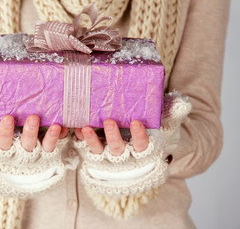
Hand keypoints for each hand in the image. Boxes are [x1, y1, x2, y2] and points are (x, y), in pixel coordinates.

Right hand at [0, 83, 76, 198]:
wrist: (5, 154)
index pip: (1, 142)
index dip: (5, 132)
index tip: (7, 118)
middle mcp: (18, 154)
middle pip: (25, 146)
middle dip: (30, 133)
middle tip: (33, 117)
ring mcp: (35, 154)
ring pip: (43, 148)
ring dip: (50, 137)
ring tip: (55, 125)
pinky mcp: (48, 152)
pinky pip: (56, 145)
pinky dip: (61, 137)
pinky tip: (64, 126)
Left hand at [71, 91, 191, 218]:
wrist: (140, 153)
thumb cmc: (154, 137)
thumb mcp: (166, 128)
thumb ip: (174, 115)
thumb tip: (183, 102)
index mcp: (144, 151)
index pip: (143, 146)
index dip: (140, 136)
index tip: (136, 122)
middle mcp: (126, 157)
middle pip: (119, 150)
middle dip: (114, 138)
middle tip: (110, 121)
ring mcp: (109, 157)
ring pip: (100, 151)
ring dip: (93, 140)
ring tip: (86, 127)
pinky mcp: (96, 153)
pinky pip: (87, 148)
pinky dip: (82, 139)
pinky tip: (77, 128)